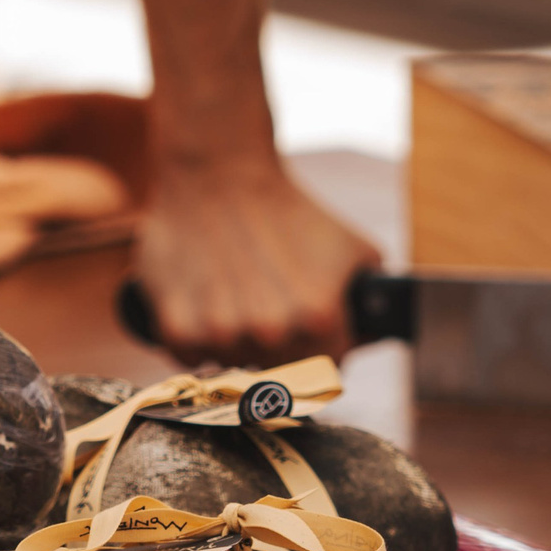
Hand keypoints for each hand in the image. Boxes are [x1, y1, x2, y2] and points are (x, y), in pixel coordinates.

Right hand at [133, 157, 379, 367]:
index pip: (322, 374)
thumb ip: (371, 300)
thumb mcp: (355, 250)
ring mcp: (220, 332)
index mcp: (318, 320)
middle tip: (264, 309)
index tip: (303, 338)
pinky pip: (191, 357)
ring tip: (234, 298)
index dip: (315, 355)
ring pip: (230, 366)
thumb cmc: (289, 211)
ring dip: (233, 344)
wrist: (220, 175)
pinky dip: (196, 339)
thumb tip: (373, 334)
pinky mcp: (177, 326)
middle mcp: (270, 333)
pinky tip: (205, 303)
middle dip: (273, 351)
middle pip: (274, 375)